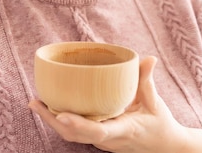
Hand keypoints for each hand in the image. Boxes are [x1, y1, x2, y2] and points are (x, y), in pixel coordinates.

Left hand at [28, 56, 187, 152]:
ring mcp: (102, 142)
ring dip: (52, 121)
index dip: (78, 124)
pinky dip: (61, 121)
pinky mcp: (98, 140)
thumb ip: (147, 79)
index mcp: (124, 130)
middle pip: (75, 136)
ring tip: (36, 104)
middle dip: (52, 121)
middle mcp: (109, 140)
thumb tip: (148, 58)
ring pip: (72, 137)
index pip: (98, 131)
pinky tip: (49, 106)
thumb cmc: (160, 123)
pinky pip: (76, 133)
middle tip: (35, 103)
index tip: (60, 114)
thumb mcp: (155, 101)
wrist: (166, 148)